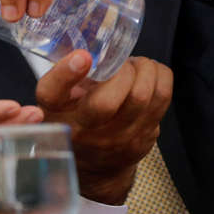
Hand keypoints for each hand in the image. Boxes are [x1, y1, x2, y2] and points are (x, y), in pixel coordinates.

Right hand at [36, 51, 172, 204]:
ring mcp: (115, 139)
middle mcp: (82, 130)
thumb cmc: (73, 119)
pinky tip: (151, 73)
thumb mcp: (57, 99)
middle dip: (120, 71)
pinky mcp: (142, 140)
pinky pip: (161, 101)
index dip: (67, 73)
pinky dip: (160, 78)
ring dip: (144, 71)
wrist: (94, 164)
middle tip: (121, 62)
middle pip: (105, 102)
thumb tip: (91, 49)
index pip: (51, 94)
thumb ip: (65, 76)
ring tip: (137, 65)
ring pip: (141, 98)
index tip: (83, 56)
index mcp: (54, 112)